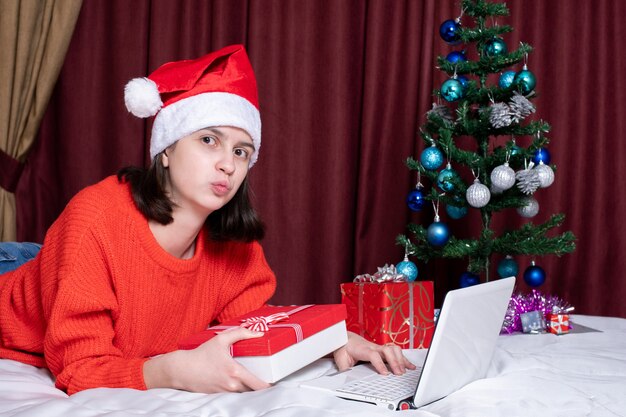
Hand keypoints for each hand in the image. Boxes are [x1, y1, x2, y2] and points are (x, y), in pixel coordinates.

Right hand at [144, 327, 270, 392]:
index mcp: (235, 372)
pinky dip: (238, 390)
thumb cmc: (201, 354)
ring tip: (252, 380)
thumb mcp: (221, 339)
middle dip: (260, 387)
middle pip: (253, 391)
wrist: (182, 369)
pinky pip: (233, 395)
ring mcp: (225, 392)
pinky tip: (237, 383)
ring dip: (249, 389)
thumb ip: (241, 333)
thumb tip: (258, 333)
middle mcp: (232, 385)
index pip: (259, 385)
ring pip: (244, 394)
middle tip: (265, 379)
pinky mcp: (218, 396)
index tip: (273, 381)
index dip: (268, 385)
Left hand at [332, 331, 415, 375]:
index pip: (373, 354)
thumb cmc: (344, 348)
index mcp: (361, 349)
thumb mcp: (340, 360)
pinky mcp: (382, 349)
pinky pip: (395, 352)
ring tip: (405, 371)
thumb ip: (343, 370)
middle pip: (387, 350)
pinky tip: (409, 366)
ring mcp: (378, 347)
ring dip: (401, 359)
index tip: (385, 373)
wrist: (344, 339)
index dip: (379, 364)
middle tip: (398, 374)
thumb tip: (346, 381)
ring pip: (393, 349)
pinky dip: (404, 359)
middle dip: (394, 362)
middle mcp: (372, 346)